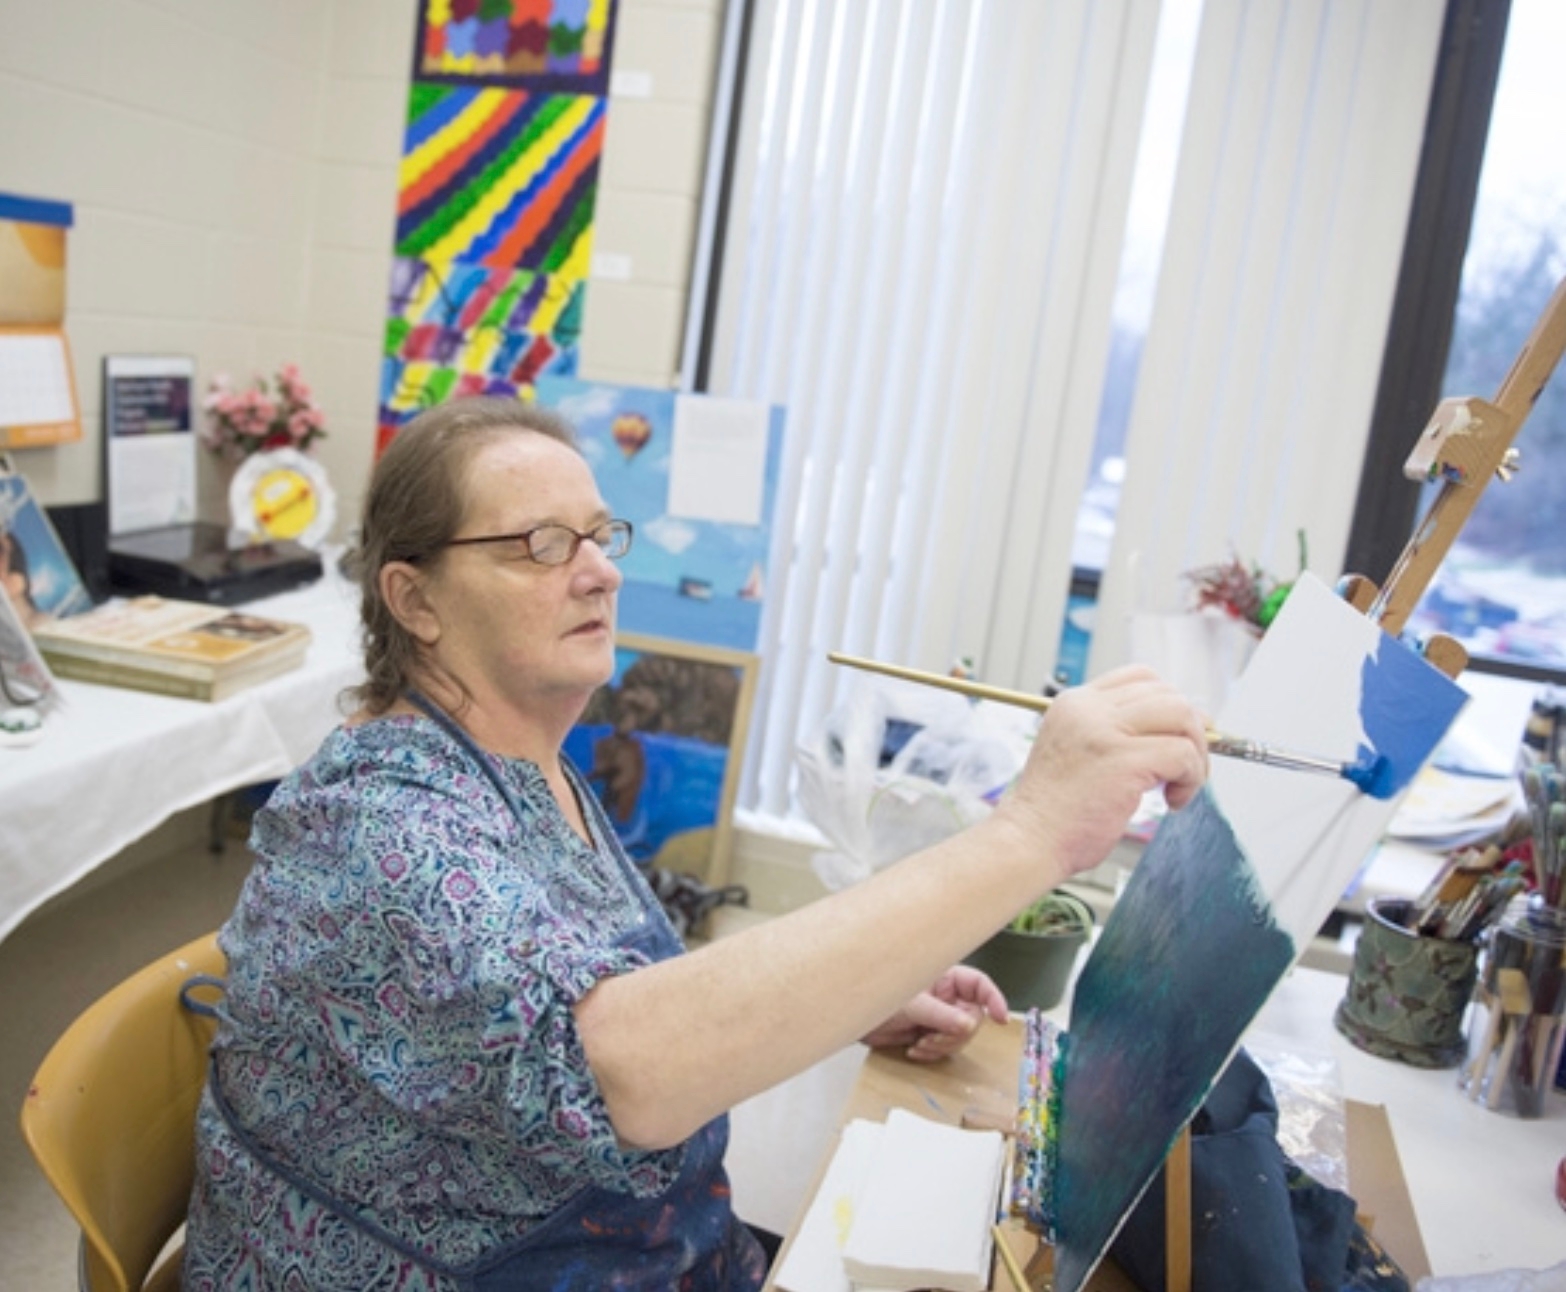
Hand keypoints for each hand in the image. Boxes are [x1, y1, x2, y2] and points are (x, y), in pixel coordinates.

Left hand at [860, 966, 1008, 1061]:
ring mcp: (938, 1016)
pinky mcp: (928, 1034)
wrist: (854, 1017)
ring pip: (960, 1037)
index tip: (1001, 1018)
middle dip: (956, 1033)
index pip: (979, 985)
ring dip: (942, 1046)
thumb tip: (970, 1025)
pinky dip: (932, 1054)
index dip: (994, 999)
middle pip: (973, 1018)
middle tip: (933, 1038)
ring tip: (920, 1045)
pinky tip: (914, 1050)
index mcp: (945, 978)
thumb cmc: (877, 995)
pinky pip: (944, 1049)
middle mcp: (946, 997)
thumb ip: (941, 1016)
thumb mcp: (912, 1005)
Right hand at [995, 666, 1208, 877]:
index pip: (1141, 678)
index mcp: (1075, 703)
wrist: (1029, 841)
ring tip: (1179, 785)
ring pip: (1182, 716)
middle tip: (1186, 768)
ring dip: (1195, 754)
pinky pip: (1183, 754)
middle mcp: (1089, 709)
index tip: (1176, 736)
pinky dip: (1191, 779)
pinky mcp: (1124, 760)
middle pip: (1168, 694)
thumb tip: (1177, 730)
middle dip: (1191, 730)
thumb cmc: (1056, 811)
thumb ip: (1114, 734)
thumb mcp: (1077, 753)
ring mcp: (1105, 731)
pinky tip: (1173, 801)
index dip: (1169, 705)